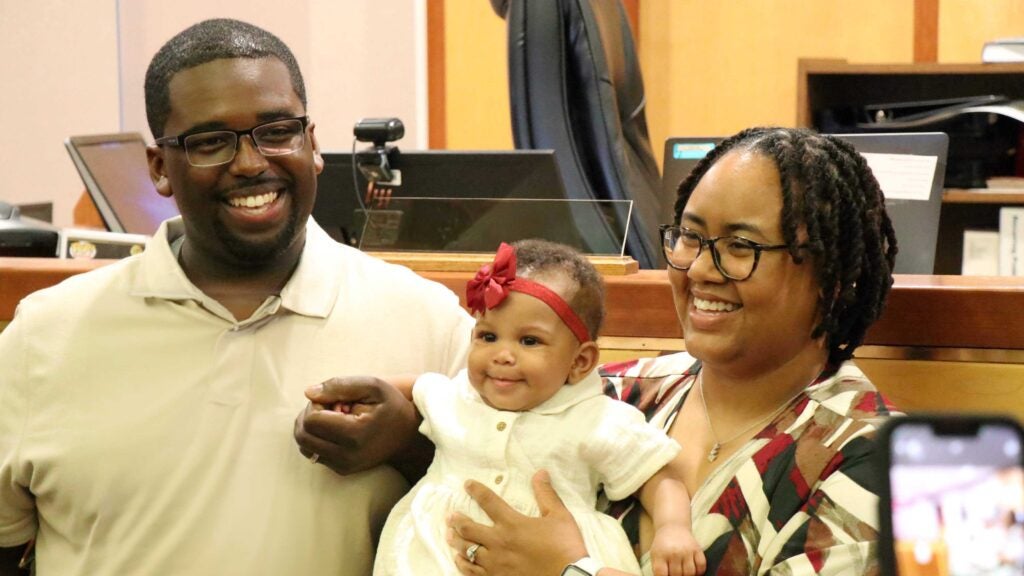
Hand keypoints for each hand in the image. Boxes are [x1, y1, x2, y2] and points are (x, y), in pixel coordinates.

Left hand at [293, 376, 419, 476]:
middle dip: (310, 415)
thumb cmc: (391, 406)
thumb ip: (339, 385)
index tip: (337, 400)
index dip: (317, 404)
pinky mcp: (341, 470)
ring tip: (335, 418)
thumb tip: (308, 393)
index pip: (311, 419)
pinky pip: (313, 452)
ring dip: (312, 427)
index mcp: (354, 434)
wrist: (409, 436)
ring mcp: (343, 466)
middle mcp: (346, 456)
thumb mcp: (372, 386)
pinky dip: (318, 438)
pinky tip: (336, 430)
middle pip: (302, 435)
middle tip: (333, 407)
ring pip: (304, 445)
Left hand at [446, 470, 586, 575]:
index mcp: (512, 524)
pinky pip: (472, 573)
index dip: (476, 490)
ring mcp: (495, 564)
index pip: (489, 502)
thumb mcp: (559, 516)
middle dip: (456, 520)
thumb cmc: (565, 547)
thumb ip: (546, 494)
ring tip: (448, 536)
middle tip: (449, 516)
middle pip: (468, 529)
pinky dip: (463, 565)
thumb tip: (540, 472)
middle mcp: (498, 543)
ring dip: (456, 542)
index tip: (467, 484)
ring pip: (466, 552)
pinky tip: (459, 561)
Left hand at [649, 524, 705, 575]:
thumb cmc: (663, 545)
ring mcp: (687, 550)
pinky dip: (699, 571)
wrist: (673, 528)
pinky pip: (701, 566)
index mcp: (660, 554)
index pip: (662, 574)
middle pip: (677, 575)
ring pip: (690, 573)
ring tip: (683, 573)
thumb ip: (659, 569)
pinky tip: (694, 571)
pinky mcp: (697, 549)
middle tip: (675, 573)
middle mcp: (674, 552)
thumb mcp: (655, 555)